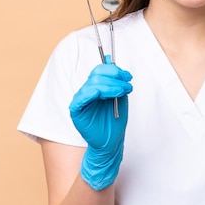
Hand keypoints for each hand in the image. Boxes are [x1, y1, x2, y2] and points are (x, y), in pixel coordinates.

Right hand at [69, 55, 132, 190]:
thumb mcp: (120, 98)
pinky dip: (93, 93)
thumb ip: (116, 82)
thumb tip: (111, 63)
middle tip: (127, 84)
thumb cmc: (114, 122)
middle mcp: (87, 92)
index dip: (114, 70)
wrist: (111, 142)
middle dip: (115, 77)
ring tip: (123, 91)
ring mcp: (81, 100)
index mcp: (96, 87)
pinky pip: (81, 98)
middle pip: (96, 75)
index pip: (100, 71)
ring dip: (111, 86)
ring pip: (93, 84)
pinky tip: (104, 95)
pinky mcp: (76, 111)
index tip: (128, 76)